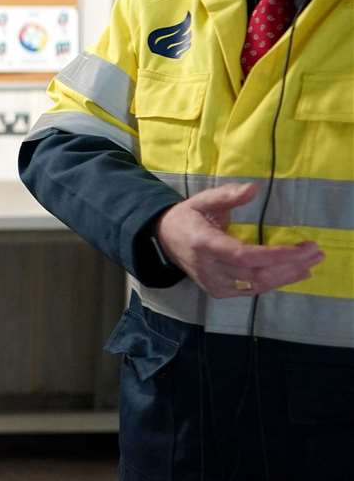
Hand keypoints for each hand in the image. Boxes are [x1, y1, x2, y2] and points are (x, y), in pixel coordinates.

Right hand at [155, 183, 322, 298]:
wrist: (164, 239)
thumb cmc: (188, 217)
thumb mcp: (203, 200)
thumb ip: (227, 195)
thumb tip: (253, 189)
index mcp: (203, 244)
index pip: (243, 255)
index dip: (275, 255)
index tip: (301, 248)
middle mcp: (208, 268)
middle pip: (255, 273)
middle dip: (289, 265)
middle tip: (315, 253)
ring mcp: (213, 283)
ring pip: (256, 285)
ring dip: (287, 276)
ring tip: (310, 264)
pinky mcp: (219, 291)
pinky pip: (251, 289)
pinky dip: (274, 283)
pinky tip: (293, 274)